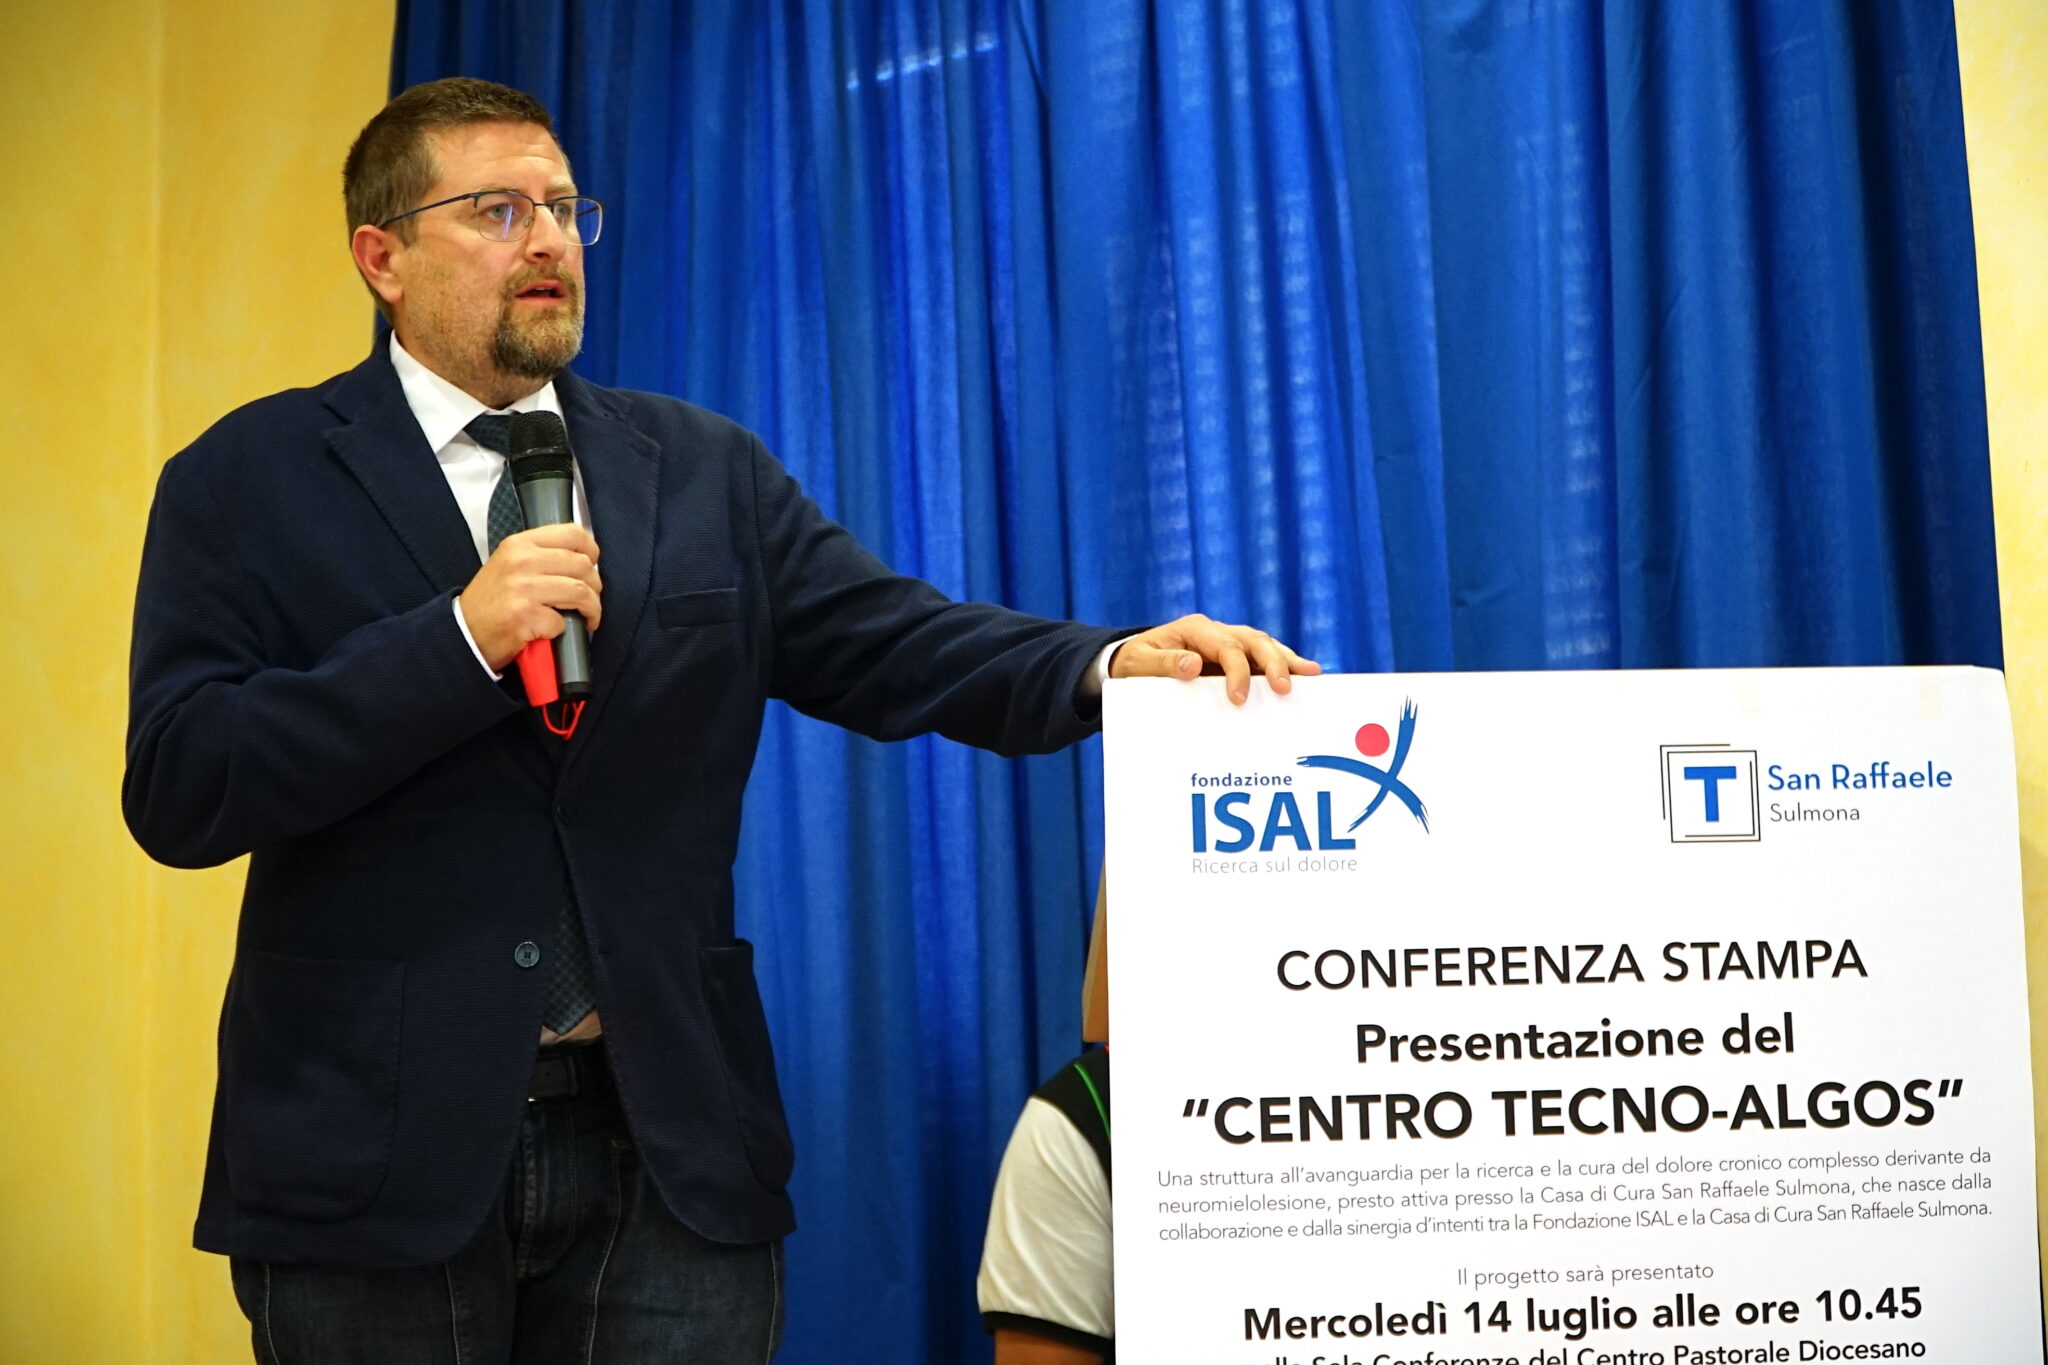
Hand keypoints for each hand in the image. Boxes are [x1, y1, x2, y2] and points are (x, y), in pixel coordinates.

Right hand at [457, 524, 603, 670]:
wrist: (464, 631)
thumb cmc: (491, 601)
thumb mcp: (509, 563)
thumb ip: (541, 555)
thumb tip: (582, 558)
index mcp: (520, 544)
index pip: (572, 534)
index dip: (591, 551)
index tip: (592, 565)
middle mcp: (522, 562)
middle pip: (583, 566)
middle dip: (594, 587)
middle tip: (589, 600)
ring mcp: (523, 589)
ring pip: (581, 593)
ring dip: (591, 610)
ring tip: (586, 617)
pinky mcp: (525, 616)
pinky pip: (563, 621)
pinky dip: (564, 630)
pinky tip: (555, 632)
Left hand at [1108, 613, 1319, 704]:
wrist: (1131, 662)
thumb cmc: (1134, 664)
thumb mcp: (1138, 664)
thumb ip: (1163, 664)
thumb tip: (1192, 665)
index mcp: (1194, 629)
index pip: (1225, 645)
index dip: (1237, 670)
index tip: (1239, 697)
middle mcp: (1216, 632)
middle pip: (1254, 641)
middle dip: (1273, 663)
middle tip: (1285, 688)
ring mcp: (1229, 643)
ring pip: (1265, 647)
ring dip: (1287, 661)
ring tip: (1311, 677)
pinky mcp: (1235, 659)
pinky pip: (1263, 660)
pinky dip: (1284, 667)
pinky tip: (1306, 677)